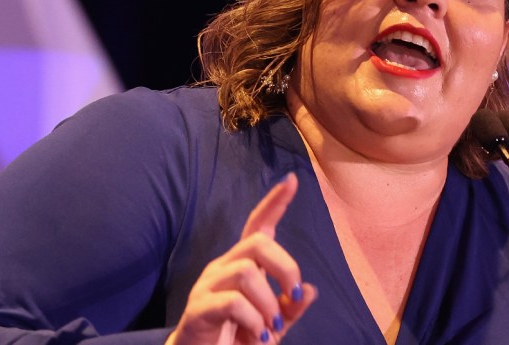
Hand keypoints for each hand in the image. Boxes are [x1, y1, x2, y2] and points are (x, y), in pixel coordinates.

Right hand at [167, 173, 317, 343]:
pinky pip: (232, 302)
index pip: (258, 225)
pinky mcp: (198, 308)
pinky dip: (253, 320)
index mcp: (243, 265)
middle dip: (285, 267)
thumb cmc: (237, 339)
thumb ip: (291, 309)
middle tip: (293, 296)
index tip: (292, 180)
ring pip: (246, 273)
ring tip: (268, 328)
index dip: (275, 202)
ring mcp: (208, 286)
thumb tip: (310, 290)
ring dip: (267, 303)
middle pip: (258, 243)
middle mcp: (224, 268)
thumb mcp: (273, 325)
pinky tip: (255, 334)